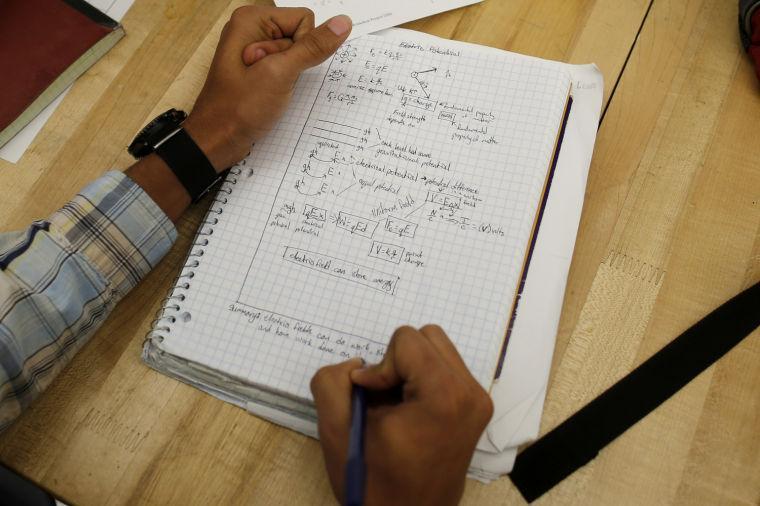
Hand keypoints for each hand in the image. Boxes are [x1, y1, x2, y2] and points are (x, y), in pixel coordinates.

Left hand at [183, 6, 351, 170]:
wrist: (218, 139)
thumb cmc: (238, 108)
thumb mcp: (280, 74)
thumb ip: (313, 47)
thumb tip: (342, 23)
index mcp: (252, 19)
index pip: (304, 19)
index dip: (302, 47)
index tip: (277, 67)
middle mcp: (252, 29)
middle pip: (301, 35)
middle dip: (293, 62)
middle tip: (267, 80)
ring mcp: (255, 48)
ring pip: (296, 54)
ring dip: (289, 75)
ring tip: (265, 88)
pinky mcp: (259, 67)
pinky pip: (287, 67)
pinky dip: (285, 82)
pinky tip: (269, 93)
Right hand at [311, 325, 493, 505]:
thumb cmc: (374, 483)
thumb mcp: (336, 430)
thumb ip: (332, 381)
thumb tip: (359, 366)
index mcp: (444, 396)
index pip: (407, 341)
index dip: (380, 368)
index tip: (372, 401)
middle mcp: (470, 394)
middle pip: (427, 338)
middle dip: (397, 362)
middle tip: (382, 399)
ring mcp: (478, 402)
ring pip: (438, 349)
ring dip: (410, 369)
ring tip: (395, 405)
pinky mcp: (477, 408)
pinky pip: (446, 369)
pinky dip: (422, 380)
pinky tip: (410, 411)